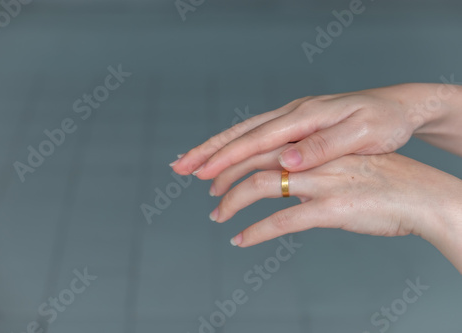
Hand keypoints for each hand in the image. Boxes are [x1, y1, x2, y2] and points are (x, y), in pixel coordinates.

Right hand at [171, 83, 461, 178]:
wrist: (401, 107)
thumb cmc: (385, 122)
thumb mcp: (360, 135)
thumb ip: (322, 147)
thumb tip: (286, 161)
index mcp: (305, 117)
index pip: (256, 140)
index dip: (226, 157)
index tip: (202, 173)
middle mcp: (293, 114)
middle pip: (241, 133)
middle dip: (208, 151)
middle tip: (179, 167)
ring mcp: (293, 118)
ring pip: (245, 133)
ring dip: (216, 150)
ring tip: (193, 165)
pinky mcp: (297, 125)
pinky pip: (259, 136)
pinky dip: (237, 147)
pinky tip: (228, 157)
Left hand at [209, 153, 461, 272]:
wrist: (421, 193)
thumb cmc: (379, 177)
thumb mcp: (338, 161)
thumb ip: (308, 166)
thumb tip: (282, 180)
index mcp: (310, 140)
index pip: (255, 139)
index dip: (222, 148)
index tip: (197, 159)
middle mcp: (311, 155)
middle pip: (250, 158)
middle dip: (216, 170)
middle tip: (197, 184)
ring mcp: (320, 179)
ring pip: (260, 186)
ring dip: (231, 202)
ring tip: (217, 216)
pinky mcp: (331, 207)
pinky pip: (283, 221)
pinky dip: (256, 232)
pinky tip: (241, 240)